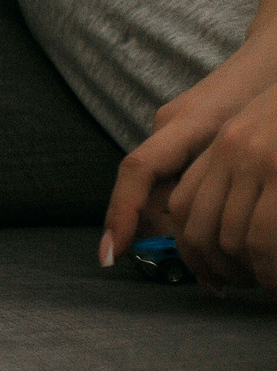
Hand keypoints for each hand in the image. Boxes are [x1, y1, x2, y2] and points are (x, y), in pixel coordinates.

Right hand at [102, 47, 276, 269]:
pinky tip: (216, 229)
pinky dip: (189, 208)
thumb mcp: (260, 144)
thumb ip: (226, 177)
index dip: (121, 214)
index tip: (111, 255)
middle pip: (150, 189)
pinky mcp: (183, 133)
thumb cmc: (273, 92)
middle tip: (210, 278)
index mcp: (184, 124)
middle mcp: (167, 126)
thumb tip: (202, 220)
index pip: (138, 170)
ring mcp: (172, 128)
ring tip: (221, 262)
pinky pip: (175, 178)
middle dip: (161, 236)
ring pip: (164, 188)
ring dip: (182, 225)